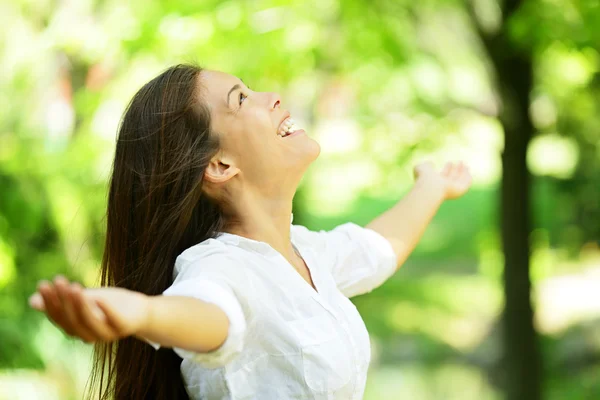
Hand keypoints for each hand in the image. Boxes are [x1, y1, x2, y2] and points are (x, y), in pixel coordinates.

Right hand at [28, 276, 149, 342]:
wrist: (140, 311)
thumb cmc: (108, 305)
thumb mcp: (84, 301)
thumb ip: (63, 301)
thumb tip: (32, 300)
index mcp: (77, 330)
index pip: (59, 318)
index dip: (50, 302)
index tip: (44, 284)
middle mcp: (89, 335)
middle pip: (72, 320)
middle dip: (63, 301)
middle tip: (58, 280)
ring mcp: (107, 333)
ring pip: (89, 322)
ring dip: (80, 305)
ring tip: (74, 286)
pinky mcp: (124, 327)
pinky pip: (114, 321)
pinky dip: (106, 310)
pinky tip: (98, 297)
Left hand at [413, 161, 471, 199]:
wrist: (430, 187)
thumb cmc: (424, 178)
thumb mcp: (421, 168)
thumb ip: (425, 165)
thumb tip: (430, 163)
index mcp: (435, 183)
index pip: (443, 176)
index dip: (447, 169)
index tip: (449, 162)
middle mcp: (444, 187)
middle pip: (452, 179)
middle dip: (456, 170)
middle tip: (460, 162)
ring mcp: (452, 189)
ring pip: (459, 180)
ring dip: (463, 172)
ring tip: (464, 164)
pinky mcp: (460, 190)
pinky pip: (465, 183)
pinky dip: (467, 177)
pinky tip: (468, 169)